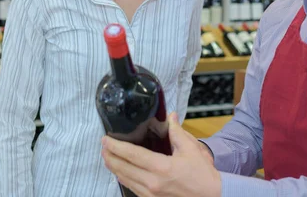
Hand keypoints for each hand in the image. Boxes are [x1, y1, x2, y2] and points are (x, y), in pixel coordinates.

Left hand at [101, 112, 221, 196]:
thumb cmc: (203, 175)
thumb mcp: (191, 149)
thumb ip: (177, 132)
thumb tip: (170, 117)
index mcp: (161, 168)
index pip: (132, 155)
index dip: (116, 147)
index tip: (105, 139)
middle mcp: (152, 183)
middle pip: (123, 168)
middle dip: (110, 157)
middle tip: (103, 147)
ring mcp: (151, 195)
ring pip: (124, 180)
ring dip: (114, 168)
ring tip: (109, 157)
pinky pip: (132, 189)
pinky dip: (124, 178)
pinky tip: (122, 172)